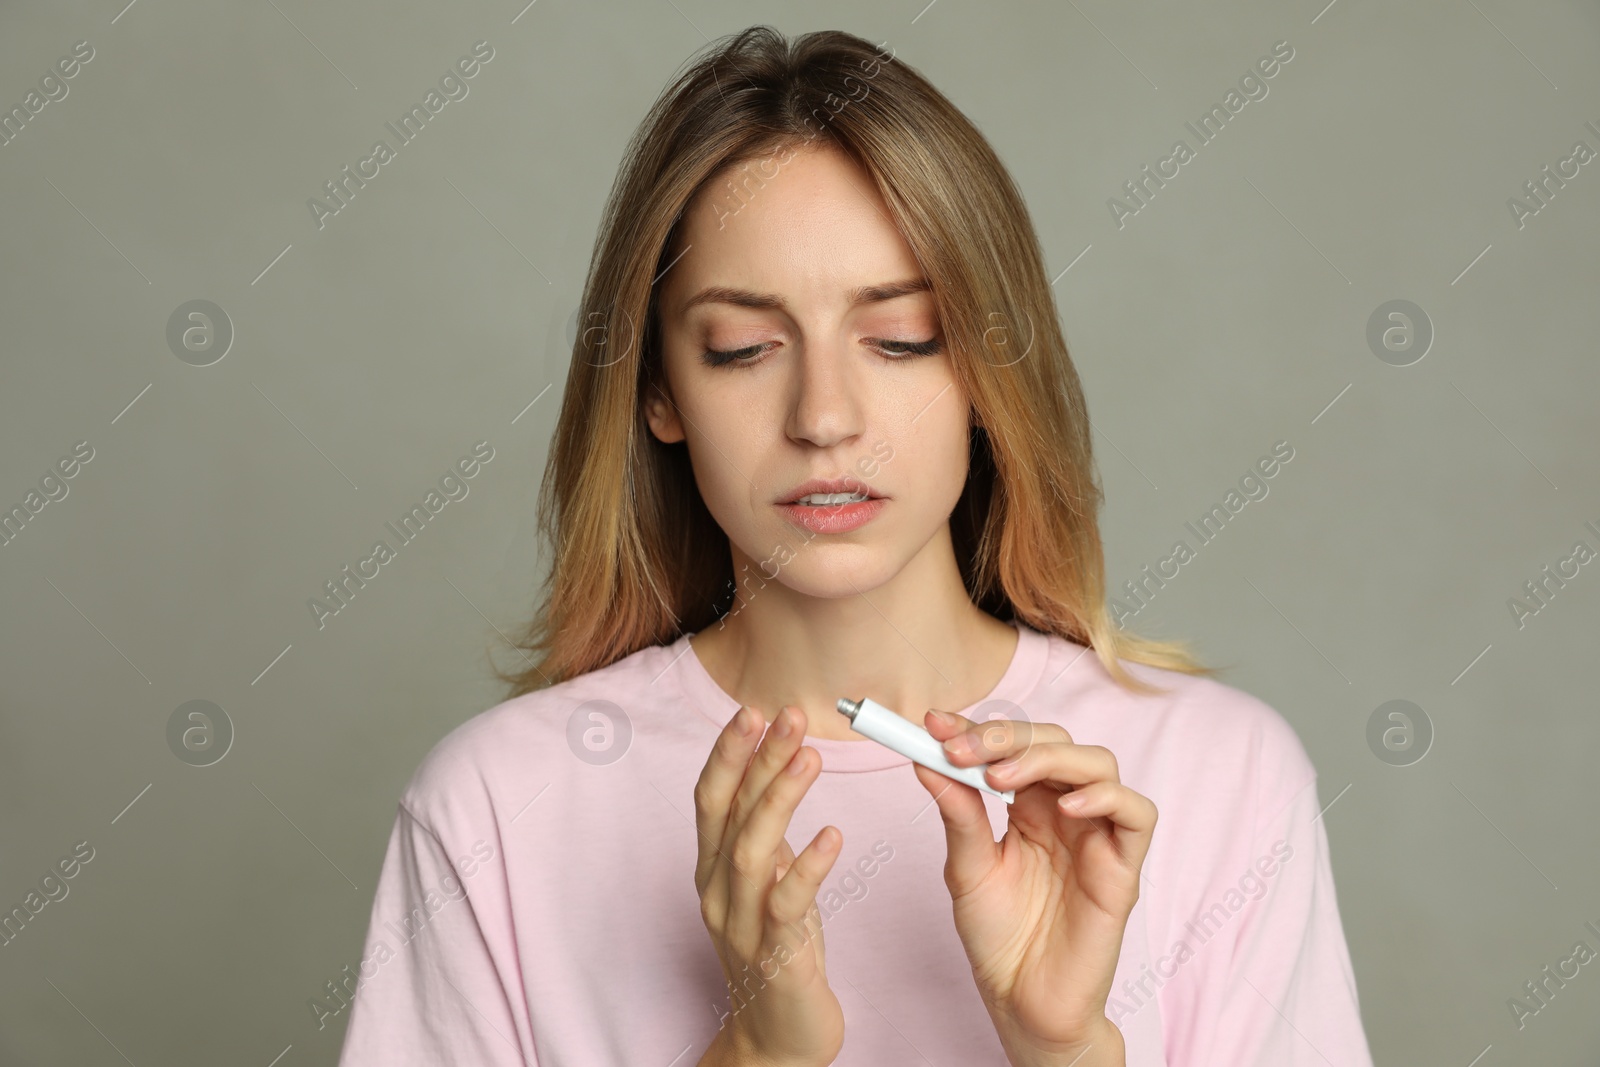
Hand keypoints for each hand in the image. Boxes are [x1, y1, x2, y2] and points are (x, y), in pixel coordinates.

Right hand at [693, 704, 844, 1066]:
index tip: (753, 709)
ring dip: (778, 799)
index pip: (712, 799)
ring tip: (809, 756)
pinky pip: (788, 905)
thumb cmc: (779, 956)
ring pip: (752, 851)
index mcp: (715, 871)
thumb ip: (764, 839)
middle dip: (755, 759)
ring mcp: (742, 927)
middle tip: (787, 714)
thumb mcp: (768, 887)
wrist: (779, 1041)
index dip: (729, 753)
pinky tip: (834, 835)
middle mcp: (719, 893)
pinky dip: (808, 866)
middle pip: (729, 814)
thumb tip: (772, 784)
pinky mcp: (776, 958)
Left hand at [912, 710, 1155, 1063]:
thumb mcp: (965, 869)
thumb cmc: (998, 938)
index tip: (934, 723)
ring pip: (1097, 763)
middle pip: (1055, 742)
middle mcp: (1064, 811)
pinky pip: (1137, 813)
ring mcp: (1096, 835)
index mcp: (1026, 806)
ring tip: (1001, 777)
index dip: (976, 729)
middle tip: (961, 750)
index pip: (1011, 747)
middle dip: (1006, 736)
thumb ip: (957, 815)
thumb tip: (926, 760)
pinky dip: (1107, 797)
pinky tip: (1066, 807)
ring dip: (1048, 757)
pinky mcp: (1123, 866)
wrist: (1022, 1001)